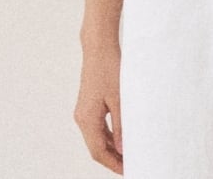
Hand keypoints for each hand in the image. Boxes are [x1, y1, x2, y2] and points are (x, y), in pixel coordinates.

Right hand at [74, 43, 123, 174]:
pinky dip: (108, 135)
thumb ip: (121, 126)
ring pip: (96, 138)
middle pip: (96, 147)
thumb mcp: (120, 99)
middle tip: (131, 165)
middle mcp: (81, 117)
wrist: (98, 46)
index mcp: (87, 119)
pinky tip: (121, 138)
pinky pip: (97, 127)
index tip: (128, 170)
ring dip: (111, 148)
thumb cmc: (109, 68)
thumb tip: (123, 149)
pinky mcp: (88, 104)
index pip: (98, 152)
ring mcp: (83, 111)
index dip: (113, 164)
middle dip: (113, 158)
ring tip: (128, 154)